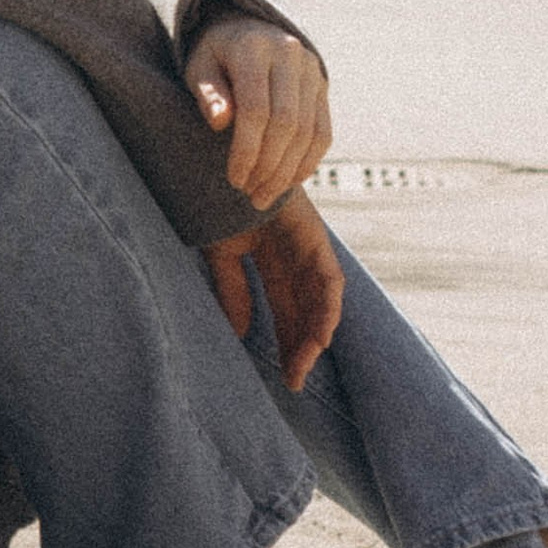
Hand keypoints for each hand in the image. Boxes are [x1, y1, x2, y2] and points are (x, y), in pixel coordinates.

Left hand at [183, 13, 330, 211]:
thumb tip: (220, 121)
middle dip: (268, 166)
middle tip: (250, 194)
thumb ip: (208, 92)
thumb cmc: (215, 57)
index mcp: (253, 47)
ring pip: (308, 131)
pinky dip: (308, 162)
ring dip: (287, 171)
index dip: (246, 149)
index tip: (234, 179)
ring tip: (264, 195)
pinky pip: (323, 132)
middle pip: (286, 122)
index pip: (255, 108)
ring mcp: (311, 69)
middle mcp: (289, 54)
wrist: (245, 31)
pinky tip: (288, 182)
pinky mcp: (322, 85)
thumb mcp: (199, 68)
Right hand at [205, 187, 345, 392]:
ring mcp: (307, 247)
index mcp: (273, 261)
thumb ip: (234, 292)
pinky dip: (328, 308)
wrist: (221, 166)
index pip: (286, 311)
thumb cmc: (217, 201)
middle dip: (301, 347)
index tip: (285, 377)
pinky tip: (321, 335)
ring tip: (304, 363)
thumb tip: (240, 335)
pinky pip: (330, 279)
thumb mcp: (222, 255)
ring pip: (321, 301)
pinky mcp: (314, 237)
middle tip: (294, 380)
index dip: (287, 343)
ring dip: (316, 334)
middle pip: (306, 312)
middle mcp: (294, 258)